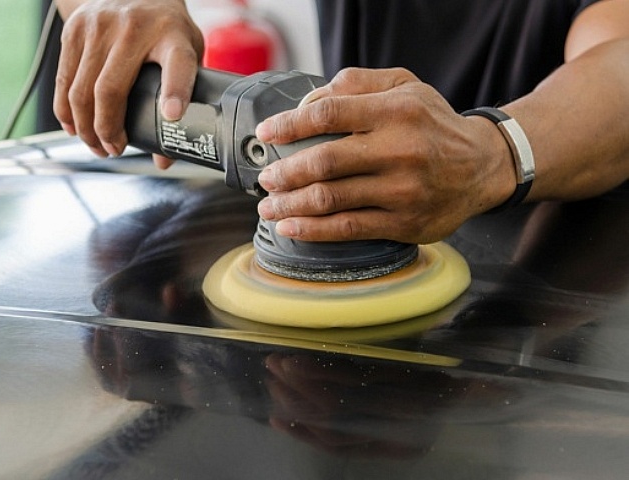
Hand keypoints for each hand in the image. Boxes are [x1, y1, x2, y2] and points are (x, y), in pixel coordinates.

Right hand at [54, 0, 203, 165]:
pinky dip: (65, 111)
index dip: (175, 92)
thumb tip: (164, 158)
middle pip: (110, 91)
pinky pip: (63, 80)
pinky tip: (74, 127)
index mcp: (172, 35)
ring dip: (85, 128)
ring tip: (97, 145)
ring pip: (81, 91)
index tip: (172, 115)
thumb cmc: (165, 29)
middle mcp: (133, 28)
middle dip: (108, 131)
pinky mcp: (74, 30)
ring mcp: (99, 26)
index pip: (177, 64)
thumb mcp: (186, 54)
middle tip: (115, 149)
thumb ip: (183, 100)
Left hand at [255, 68, 515, 243]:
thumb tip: (308, 102)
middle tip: (265, 178)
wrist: (483, 167)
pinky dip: (312, 231)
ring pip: (330, 200)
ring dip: (289, 205)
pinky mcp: (404, 223)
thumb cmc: (434, 125)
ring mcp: (402, 191)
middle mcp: (400, 151)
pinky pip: (348, 229)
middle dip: (284, 173)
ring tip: (269, 206)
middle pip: (324, 162)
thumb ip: (357, 84)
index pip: (329, 114)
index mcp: (396, 111)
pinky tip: (291, 228)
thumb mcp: (405, 87)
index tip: (266, 133)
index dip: (290, 124)